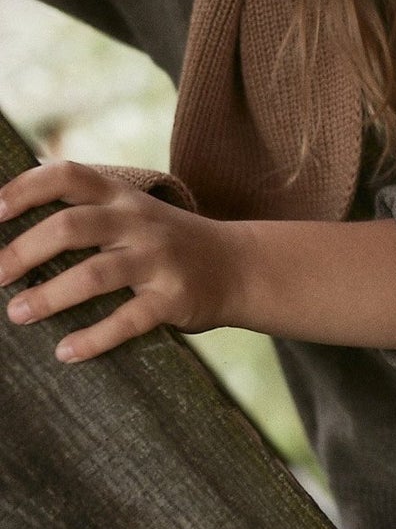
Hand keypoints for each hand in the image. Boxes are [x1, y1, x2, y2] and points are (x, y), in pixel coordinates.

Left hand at [0, 161, 239, 362]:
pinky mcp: (174, 298)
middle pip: (73, 225)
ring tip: (18, 313)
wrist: (239, 265)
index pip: (69, 176)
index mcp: (122, 197)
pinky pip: (129, 319)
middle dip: (25, 251)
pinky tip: (66, 352)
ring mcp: (159, 260)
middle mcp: (139, 222)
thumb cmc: (167, 243)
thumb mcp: (134, 214)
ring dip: (50, 296)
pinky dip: (94, 338)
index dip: (26, 189)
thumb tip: (8, 225)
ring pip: (96, 274)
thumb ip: (87, 213)